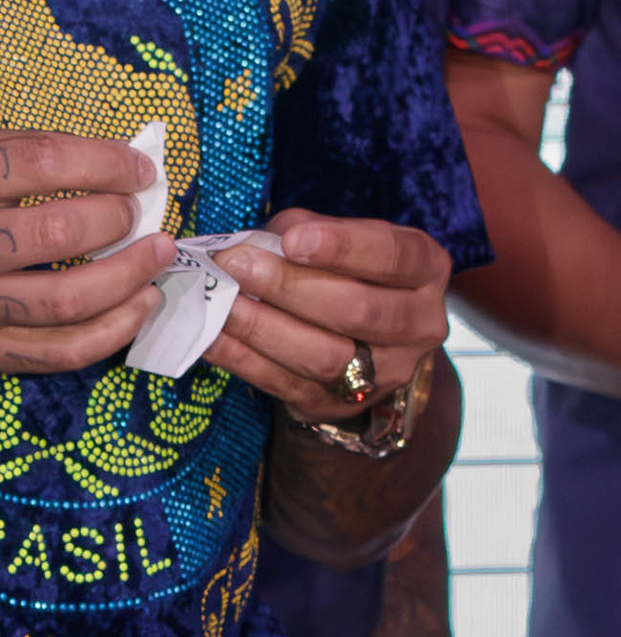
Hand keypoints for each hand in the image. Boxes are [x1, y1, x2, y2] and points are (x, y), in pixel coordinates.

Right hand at [0, 127, 174, 374]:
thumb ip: (10, 152)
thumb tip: (104, 158)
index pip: (42, 164)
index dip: (105, 162)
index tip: (138, 168)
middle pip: (61, 232)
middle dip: (121, 217)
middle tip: (142, 212)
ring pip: (70, 298)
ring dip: (131, 275)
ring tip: (159, 255)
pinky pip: (59, 351)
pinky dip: (112, 331)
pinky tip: (138, 306)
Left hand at [204, 210, 450, 422]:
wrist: (367, 344)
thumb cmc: (345, 272)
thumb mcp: (337, 238)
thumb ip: (303, 231)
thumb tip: (252, 244)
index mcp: (424, 269)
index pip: (393, 256)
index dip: (343, 247)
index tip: (294, 239)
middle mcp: (419, 324)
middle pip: (356, 310)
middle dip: (289, 287)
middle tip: (237, 265)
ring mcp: (386, 372)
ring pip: (324, 356)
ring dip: (264, 327)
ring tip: (221, 302)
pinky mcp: (341, 404)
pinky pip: (287, 384)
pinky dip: (244, 360)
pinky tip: (212, 337)